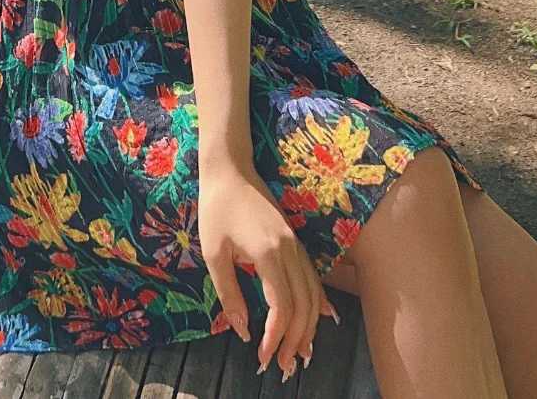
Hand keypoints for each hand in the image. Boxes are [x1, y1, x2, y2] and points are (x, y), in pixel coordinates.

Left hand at [199, 163, 339, 377]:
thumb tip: (242, 330)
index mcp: (268, 253)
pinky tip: (323, 319)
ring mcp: (296, 244)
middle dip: (297, 340)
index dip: (275, 336)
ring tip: (301, 353)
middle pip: (304, 305)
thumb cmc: (217, 209)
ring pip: (314, 293)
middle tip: (284, 366)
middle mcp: (289, 250)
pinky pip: (314, 277)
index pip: (282, 306)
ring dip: (310, 326)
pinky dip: (319, 302)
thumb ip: (229, 293)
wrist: (230, 170)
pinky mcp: (295, 241)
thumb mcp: (213, 253)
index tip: (262, 356)